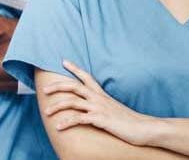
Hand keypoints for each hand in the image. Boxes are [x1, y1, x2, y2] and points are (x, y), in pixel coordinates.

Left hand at [41, 60, 160, 145]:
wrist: (144, 128)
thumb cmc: (129, 121)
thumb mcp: (114, 109)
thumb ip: (103, 106)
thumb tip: (95, 108)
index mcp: (102, 95)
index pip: (87, 76)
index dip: (74, 68)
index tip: (63, 61)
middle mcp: (98, 98)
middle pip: (73, 86)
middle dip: (57, 86)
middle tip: (44, 89)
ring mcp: (98, 108)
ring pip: (72, 102)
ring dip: (56, 107)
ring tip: (46, 112)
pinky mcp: (100, 120)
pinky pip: (78, 119)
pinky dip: (66, 122)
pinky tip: (58, 127)